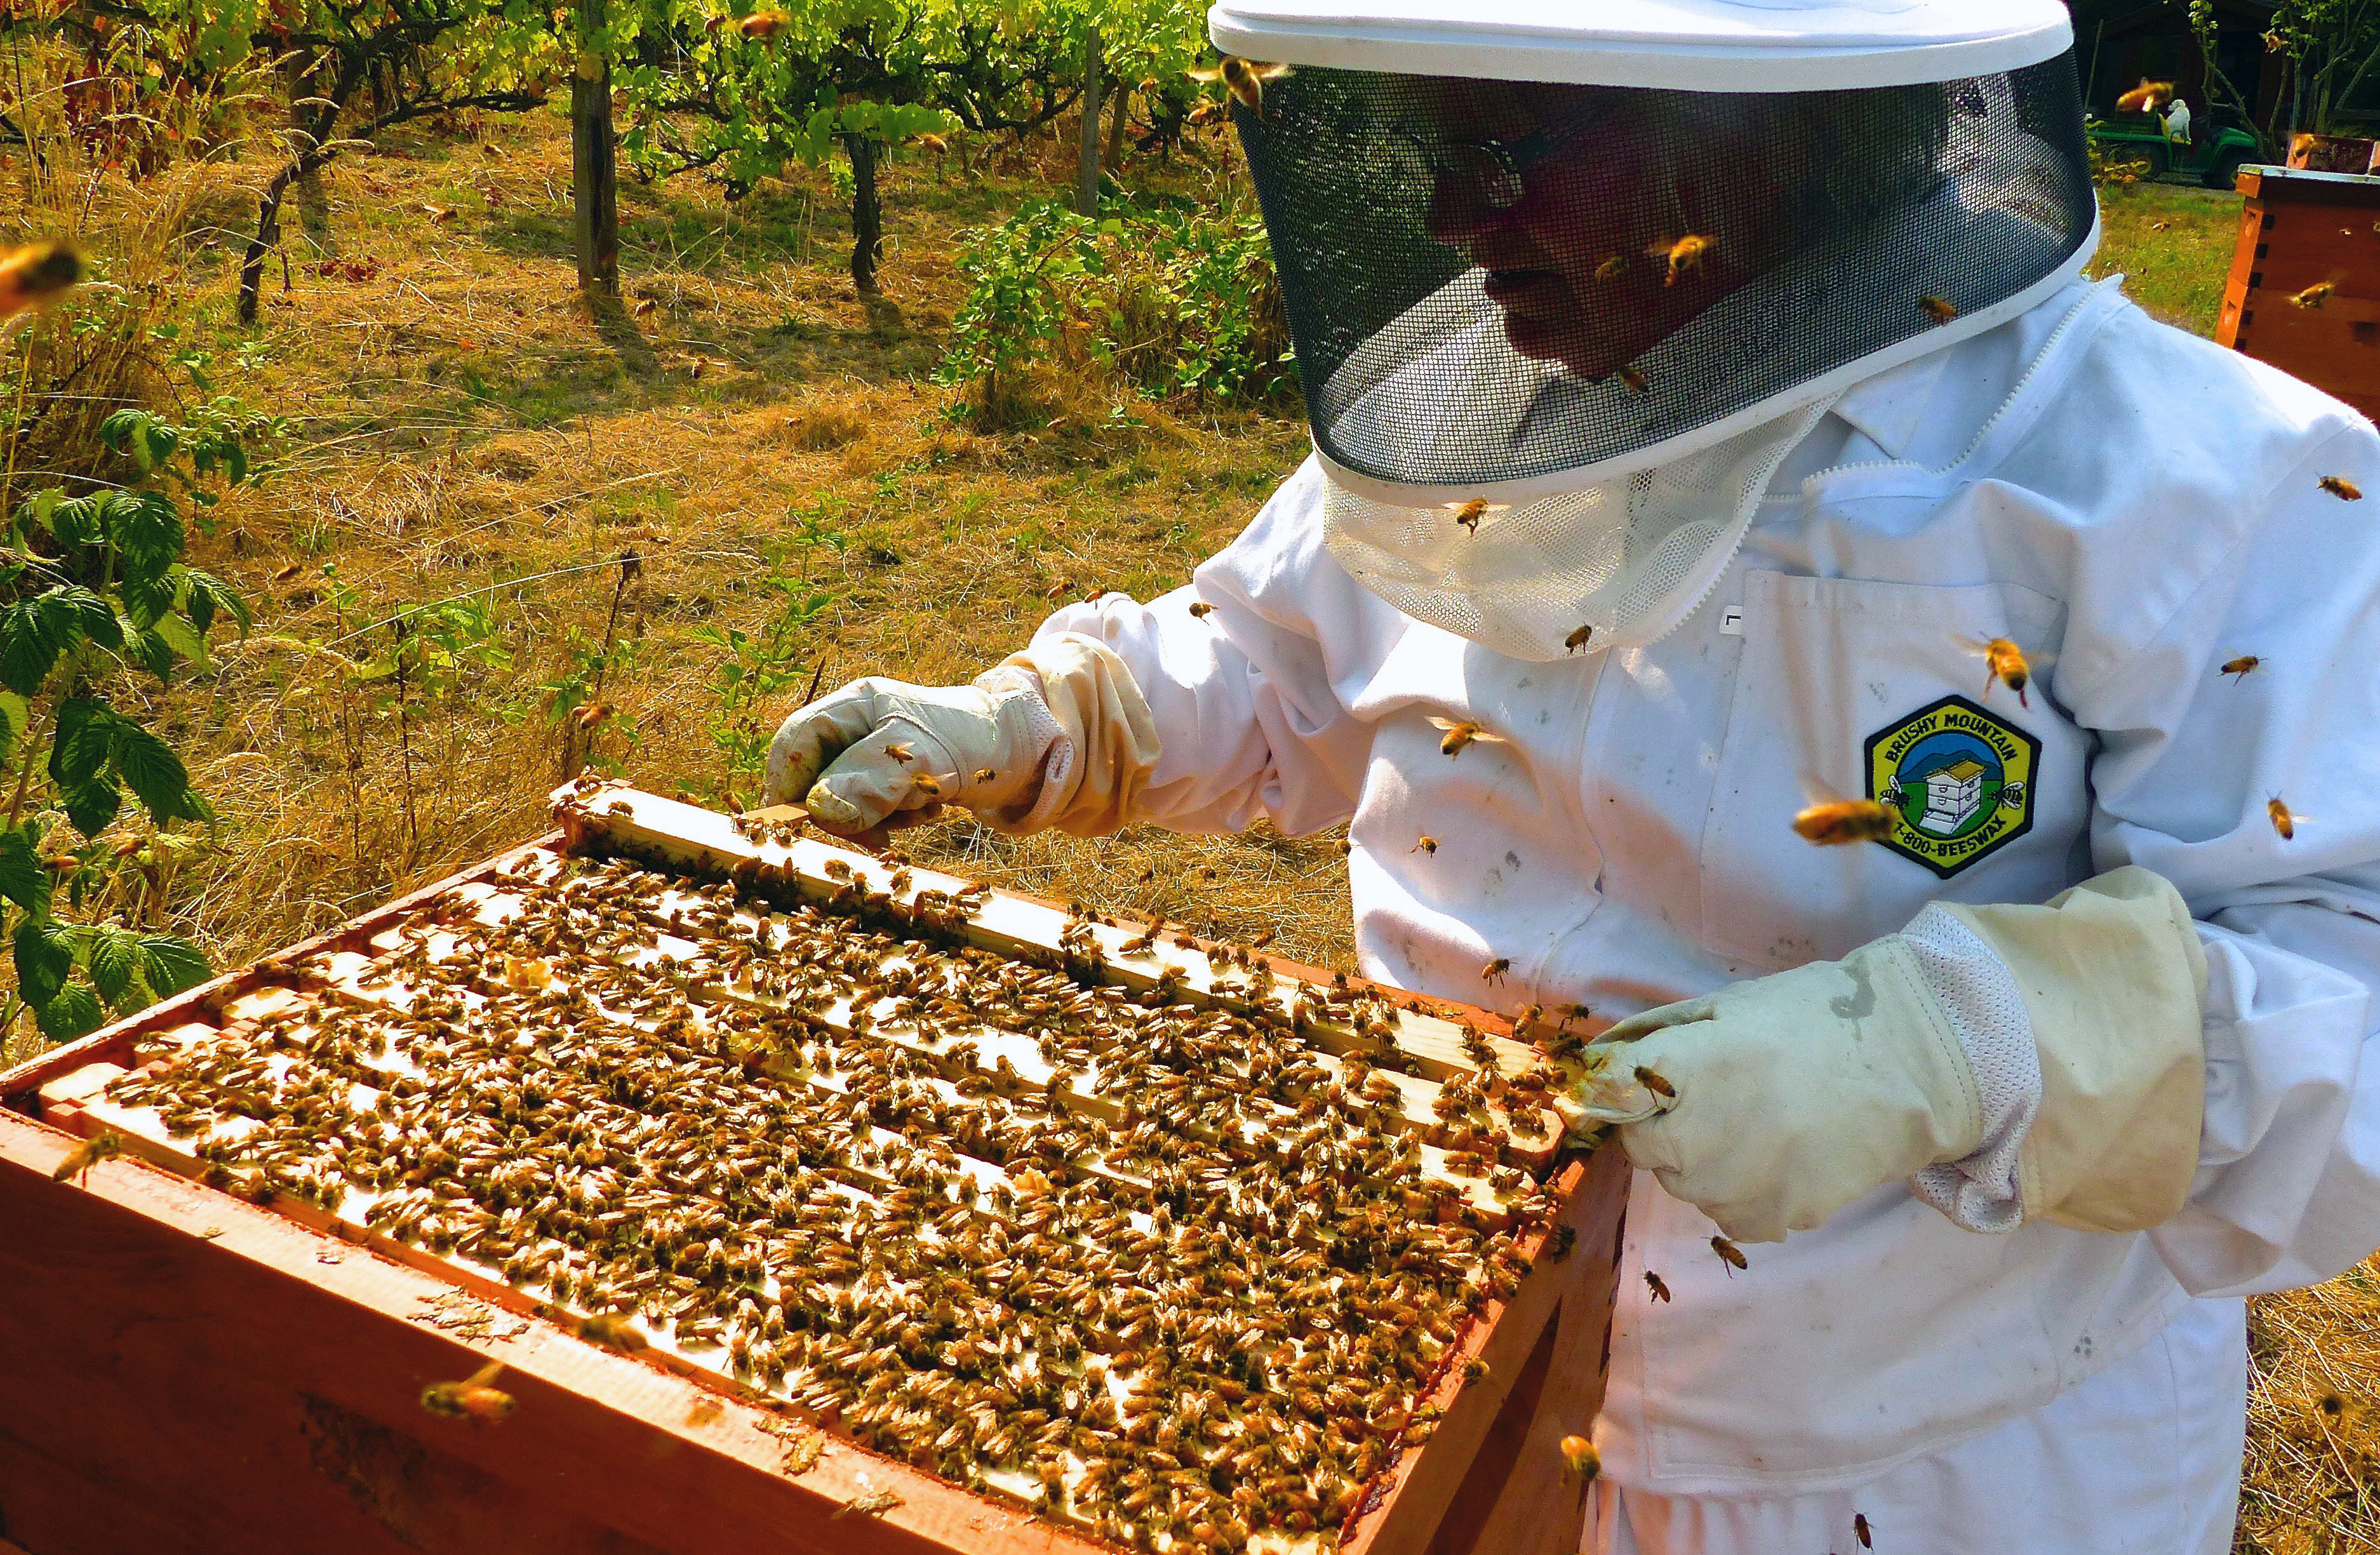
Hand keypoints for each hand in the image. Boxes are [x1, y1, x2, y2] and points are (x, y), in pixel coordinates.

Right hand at [762, 675, 1045, 832]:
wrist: (1027, 753)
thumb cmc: (975, 741)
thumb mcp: (921, 758)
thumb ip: (870, 782)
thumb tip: (819, 811)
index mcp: (856, 705)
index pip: (795, 743)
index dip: (788, 784)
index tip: (800, 824)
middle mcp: (859, 726)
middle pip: (816, 776)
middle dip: (842, 809)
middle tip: (876, 832)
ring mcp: (875, 755)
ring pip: (844, 801)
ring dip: (875, 818)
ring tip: (918, 810)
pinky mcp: (894, 781)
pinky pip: (873, 812)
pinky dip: (895, 820)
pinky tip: (928, 811)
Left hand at [1567, 868, 2207, 1242]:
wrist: (1914, 1065)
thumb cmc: (1814, 1020)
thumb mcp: (1724, 1008)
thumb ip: (1653, 1037)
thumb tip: (1591, 1062)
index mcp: (1685, 1069)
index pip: (1603, 1093)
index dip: (1612, 1085)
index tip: (1633, 1078)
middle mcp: (1700, 1136)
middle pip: (1639, 1144)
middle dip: (1661, 1120)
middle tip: (1718, 1090)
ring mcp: (1735, 1186)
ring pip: (1682, 1182)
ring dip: (1702, 1156)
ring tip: (1761, 1117)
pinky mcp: (1769, 1219)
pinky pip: (1728, 1211)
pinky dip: (1742, 1188)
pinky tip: (1783, 1150)